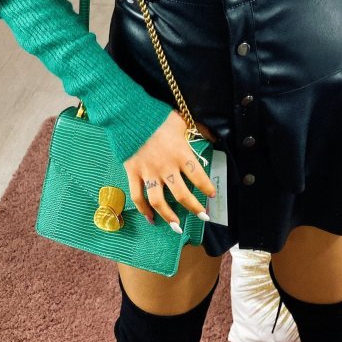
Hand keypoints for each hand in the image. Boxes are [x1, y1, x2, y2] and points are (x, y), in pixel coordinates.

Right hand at [124, 112, 217, 228]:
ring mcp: (148, 172)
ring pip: (159, 201)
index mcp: (180, 153)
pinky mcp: (133, 173)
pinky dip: (143, 209)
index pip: (198, 176)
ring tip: (176, 227)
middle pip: (182, 194)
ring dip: (168, 216)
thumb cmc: (157, 116)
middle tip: (202, 216)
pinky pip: (138, 196)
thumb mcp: (181, 120)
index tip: (212, 195)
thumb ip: (196, 130)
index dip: (207, 188)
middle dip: (194, 208)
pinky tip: (149, 218)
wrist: (129, 114)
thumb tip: (212, 136)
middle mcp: (166, 167)